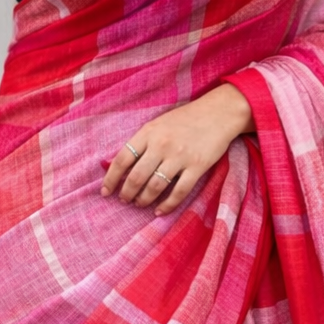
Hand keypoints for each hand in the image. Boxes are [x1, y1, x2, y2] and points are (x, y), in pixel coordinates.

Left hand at [101, 84, 253, 215]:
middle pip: (136, 176)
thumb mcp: (157, 124)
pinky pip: (179, 192)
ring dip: (144, 199)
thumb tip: (120, 165)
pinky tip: (160, 210)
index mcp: (148, 132)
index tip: (105, 192)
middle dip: (127, 193)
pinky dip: (167, 205)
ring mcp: (180, 156)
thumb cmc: (185, 119)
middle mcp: (161, 145)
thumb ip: (141, 142)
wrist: (218, 113)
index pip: (122, 159)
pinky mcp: (197, 166)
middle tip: (125, 200)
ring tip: (140, 204)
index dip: (111, 178)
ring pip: (155, 186)